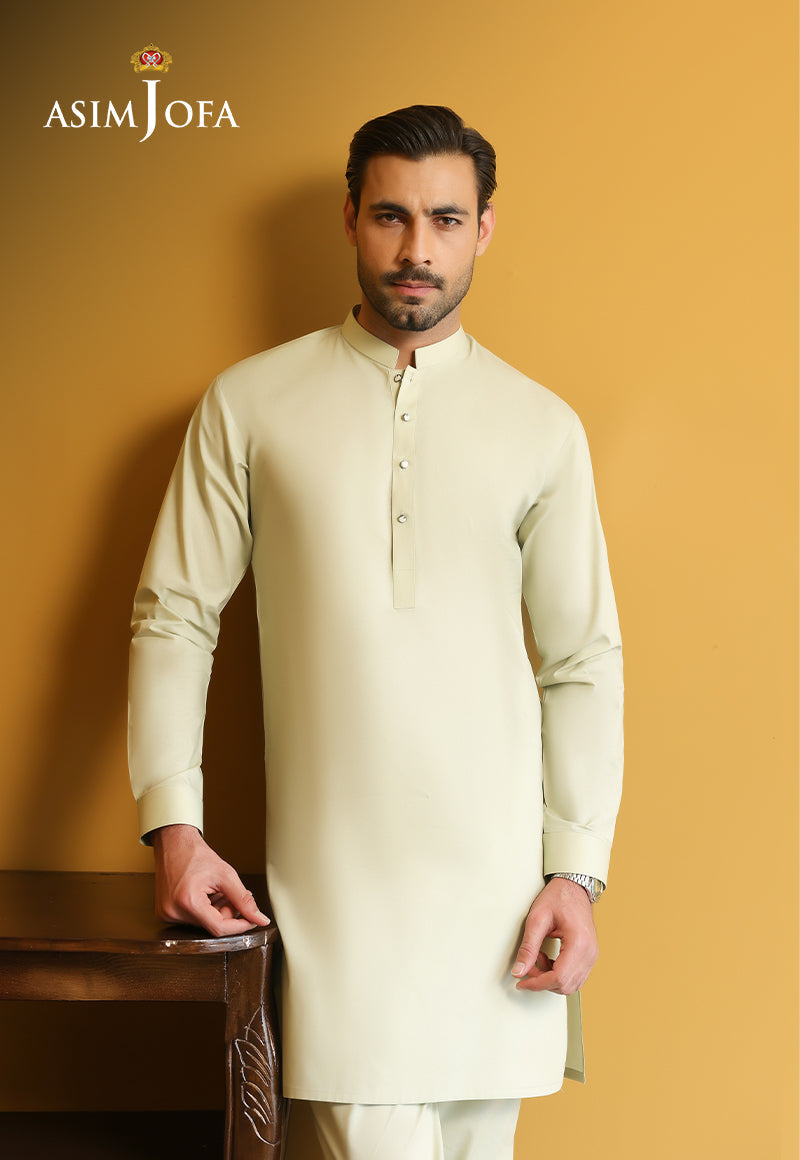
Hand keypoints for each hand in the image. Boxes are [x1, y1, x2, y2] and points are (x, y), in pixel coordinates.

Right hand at [152, 824, 269, 937]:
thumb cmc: (195, 855)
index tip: (252, 921)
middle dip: (228, 912)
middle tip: (233, 894)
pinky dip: (205, 909)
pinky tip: (207, 894)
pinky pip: (193, 919)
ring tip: (219, 890)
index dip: (240, 926)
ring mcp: (167, 914)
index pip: (219, 928)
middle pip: (212, 925)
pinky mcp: (166, 913)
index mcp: (188, 902)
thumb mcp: (226, 875)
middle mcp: (174, 912)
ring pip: (204, 923)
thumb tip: (260, 919)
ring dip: (217, 910)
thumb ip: (244, 900)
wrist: (174, 844)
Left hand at [511, 876, 597, 994]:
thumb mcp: (537, 919)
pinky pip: (575, 976)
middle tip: (527, 967)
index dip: (537, 984)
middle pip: (565, 985)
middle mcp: (590, 953)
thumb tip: (519, 971)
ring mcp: (592, 955)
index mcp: (578, 943)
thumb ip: (528, 948)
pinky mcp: (590, 956)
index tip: (522, 981)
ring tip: (538, 958)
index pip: (558, 978)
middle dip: (542, 982)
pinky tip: (548, 959)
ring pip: (571, 985)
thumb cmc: (558, 898)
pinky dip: (559, 974)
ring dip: (551, 979)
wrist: (574, 887)